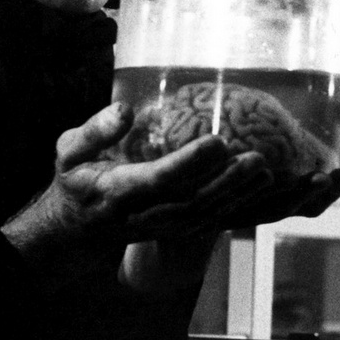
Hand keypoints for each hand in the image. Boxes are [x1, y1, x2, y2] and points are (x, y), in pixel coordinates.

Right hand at [0, 102, 271, 284]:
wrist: (76, 229)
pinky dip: (243, 208)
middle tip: (258, 158)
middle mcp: (147, 213)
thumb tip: (125, 110)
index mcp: (120, 190)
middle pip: (194, 200)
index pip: (160, 179)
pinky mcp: (179, 229)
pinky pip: (215, 220)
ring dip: (242, 196)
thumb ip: (94, 131)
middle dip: (228, 181)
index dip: (189, 163)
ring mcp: (165, 226)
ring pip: (209, 214)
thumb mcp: (68, 151)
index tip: (217, 142)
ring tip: (271, 171)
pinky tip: (264, 187)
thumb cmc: (75, 179)